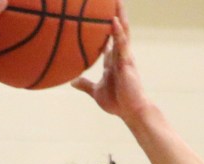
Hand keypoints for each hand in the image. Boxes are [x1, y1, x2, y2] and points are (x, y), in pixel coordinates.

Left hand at [71, 3, 148, 118]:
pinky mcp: (127, 62)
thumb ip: (86, 85)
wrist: (132, 112)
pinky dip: (117, 31)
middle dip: (114, 13)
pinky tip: (113, 19)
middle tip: (109, 0)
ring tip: (115, 0)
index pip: (108, 38)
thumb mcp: (97, 91)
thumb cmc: (118, 102)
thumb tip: (72, 81)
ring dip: (118, 14)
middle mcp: (120, 55)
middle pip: (117, 29)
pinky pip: (122, 43)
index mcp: (113, 60)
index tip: (96, 14)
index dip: (103, 26)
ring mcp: (124, 56)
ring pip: (122, 30)